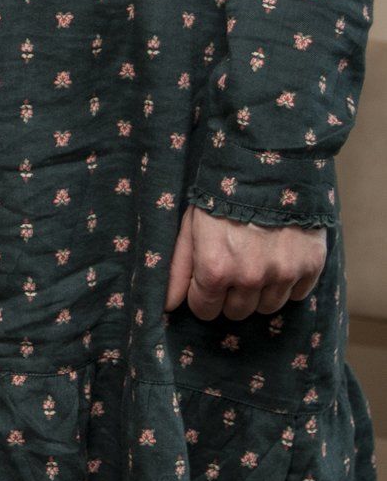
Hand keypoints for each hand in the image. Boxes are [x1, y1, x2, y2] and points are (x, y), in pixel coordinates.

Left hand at [165, 206, 326, 321]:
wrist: (268, 167)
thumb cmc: (221, 197)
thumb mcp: (190, 227)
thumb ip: (178, 269)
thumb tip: (169, 307)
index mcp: (216, 268)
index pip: (205, 310)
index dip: (203, 295)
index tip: (207, 279)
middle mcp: (250, 277)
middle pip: (237, 313)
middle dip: (230, 295)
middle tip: (232, 267)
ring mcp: (283, 273)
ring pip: (267, 308)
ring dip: (259, 292)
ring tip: (255, 261)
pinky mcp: (310, 266)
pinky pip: (297, 295)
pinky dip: (288, 283)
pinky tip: (278, 258)